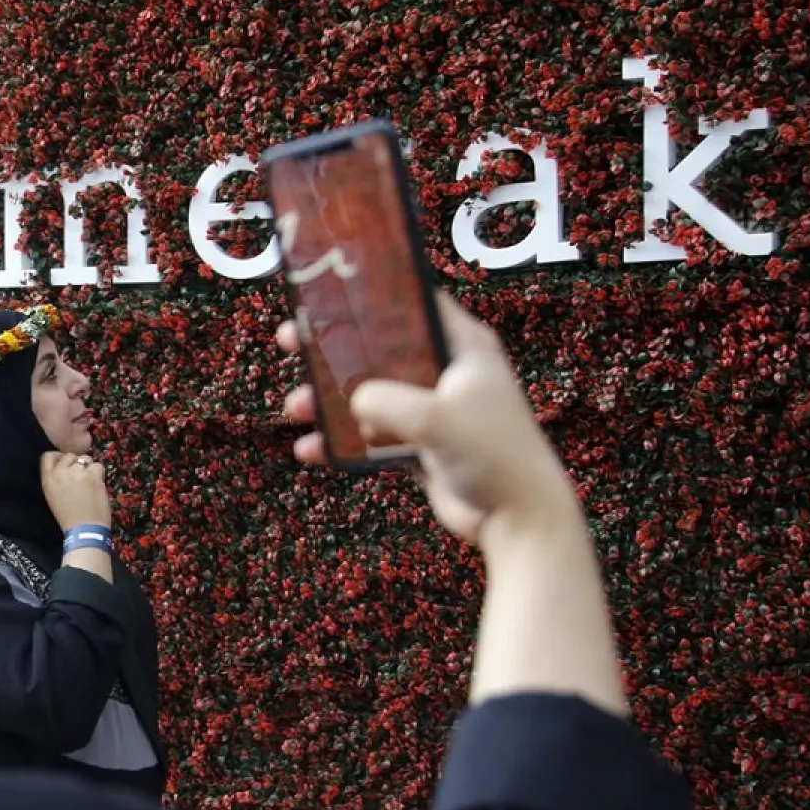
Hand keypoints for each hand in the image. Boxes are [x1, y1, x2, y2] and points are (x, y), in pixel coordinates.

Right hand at [40, 452, 111, 532]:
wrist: (83, 529)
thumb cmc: (67, 516)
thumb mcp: (52, 496)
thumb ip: (56, 479)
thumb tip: (66, 466)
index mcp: (47, 479)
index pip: (48, 455)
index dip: (59, 457)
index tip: (66, 464)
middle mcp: (60, 472)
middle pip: (69, 455)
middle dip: (76, 463)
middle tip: (80, 477)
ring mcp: (77, 472)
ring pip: (85, 459)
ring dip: (89, 468)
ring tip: (89, 484)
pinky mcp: (92, 475)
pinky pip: (98, 466)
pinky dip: (99, 475)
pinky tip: (97, 487)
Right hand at [278, 291, 579, 545]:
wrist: (517, 518)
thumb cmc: (491, 454)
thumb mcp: (431, 416)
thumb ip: (383, 399)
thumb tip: (351, 400)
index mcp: (463, 346)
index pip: (414, 303)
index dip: (371, 294)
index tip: (328, 291)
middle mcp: (447, 373)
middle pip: (379, 349)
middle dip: (332, 349)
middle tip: (292, 340)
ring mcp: (433, 411)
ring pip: (369, 395)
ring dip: (329, 402)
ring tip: (295, 409)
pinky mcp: (422, 447)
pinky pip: (371, 436)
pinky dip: (342, 442)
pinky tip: (310, 450)